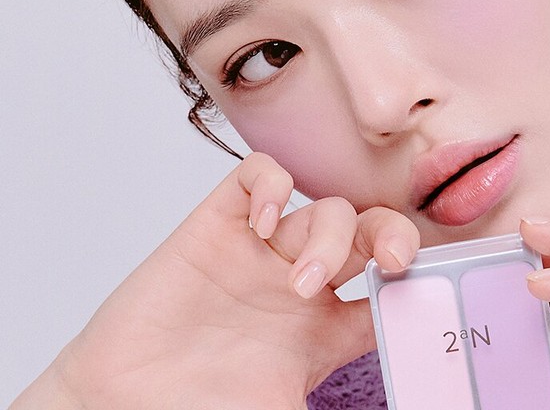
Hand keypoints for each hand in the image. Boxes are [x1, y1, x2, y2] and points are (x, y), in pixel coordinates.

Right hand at [12, 153, 419, 409]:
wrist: (114, 405)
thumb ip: (326, 408)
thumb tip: (400, 409)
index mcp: (325, 330)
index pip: (390, 287)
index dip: (415, 279)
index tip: (424, 287)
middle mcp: (301, 282)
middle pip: (370, 232)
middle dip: (392, 234)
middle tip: (391, 260)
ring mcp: (261, 251)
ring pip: (324, 205)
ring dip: (328, 233)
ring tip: (302, 281)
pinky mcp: (217, 225)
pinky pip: (257, 175)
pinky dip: (270, 185)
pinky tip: (263, 223)